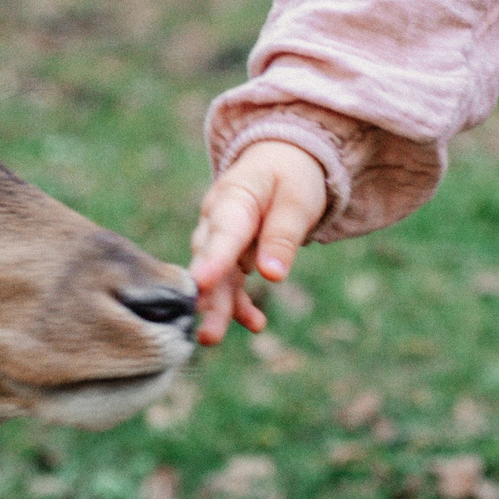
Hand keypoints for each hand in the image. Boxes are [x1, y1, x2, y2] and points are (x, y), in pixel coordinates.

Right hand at [187, 139, 328, 346]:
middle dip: (206, 294)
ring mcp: (220, 239)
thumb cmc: (291, 176)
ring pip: (215, 277)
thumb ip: (283, 236)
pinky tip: (256, 323)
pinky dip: (240, 305)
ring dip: (215, 308)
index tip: (201, 283)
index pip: (224, 230)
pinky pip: (230, 284)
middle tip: (204, 326)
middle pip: (210, 259)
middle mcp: (217, 219)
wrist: (283, 160)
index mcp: (234, 196)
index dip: (213, 259)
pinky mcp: (229, 256)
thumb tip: (272, 275)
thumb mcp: (297, 200)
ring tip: (212, 338)